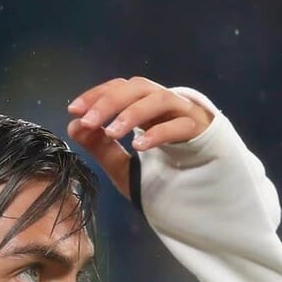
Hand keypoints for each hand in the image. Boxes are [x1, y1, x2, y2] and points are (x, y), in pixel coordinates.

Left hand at [67, 76, 212, 197]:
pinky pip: (180, 125)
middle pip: (138, 88)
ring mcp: (186, 115)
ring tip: (112, 133)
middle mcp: (166, 104)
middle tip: (88, 120)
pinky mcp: (202, 131)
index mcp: (148, 108)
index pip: (120, 88)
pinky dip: (158, 132)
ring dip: (132, 113)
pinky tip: (139, 146)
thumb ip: (102, 148)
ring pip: (160, 100)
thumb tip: (74, 127)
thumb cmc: (166, 175)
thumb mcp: (125, 167)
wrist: (207, 194)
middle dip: (110, 101)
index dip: (96, 95)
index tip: (74, 110)